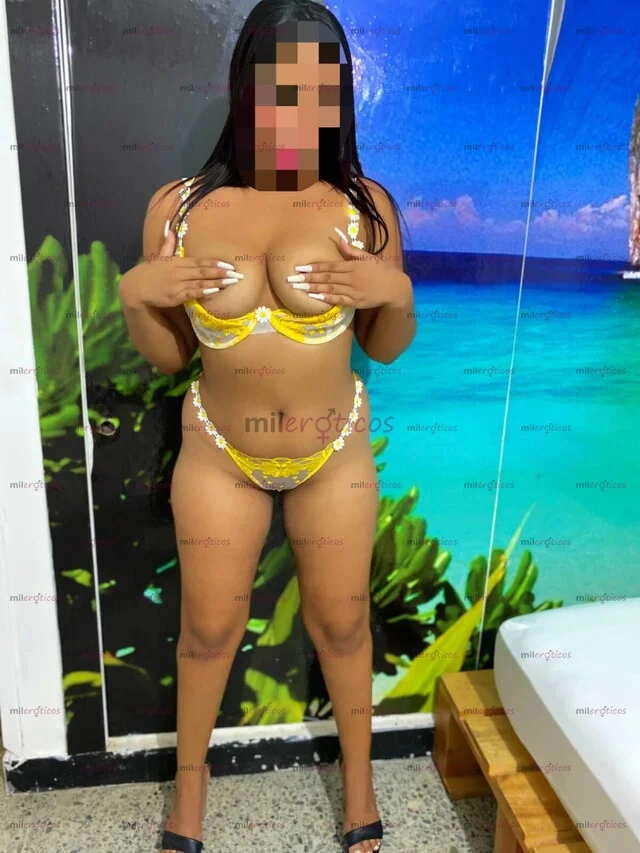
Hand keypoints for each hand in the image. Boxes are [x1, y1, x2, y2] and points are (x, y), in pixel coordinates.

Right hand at [119, 225, 242, 309]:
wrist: (135, 287)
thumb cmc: (149, 273)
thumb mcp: (158, 257)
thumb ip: (167, 244)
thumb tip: (169, 228)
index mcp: (177, 261)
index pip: (200, 261)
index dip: (215, 262)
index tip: (229, 264)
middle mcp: (179, 271)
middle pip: (203, 270)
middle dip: (221, 272)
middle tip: (237, 274)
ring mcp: (177, 284)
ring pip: (200, 282)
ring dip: (217, 282)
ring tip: (231, 283)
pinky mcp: (175, 296)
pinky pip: (191, 293)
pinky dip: (203, 291)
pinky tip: (214, 291)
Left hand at [286, 228, 409, 309]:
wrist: (394, 287)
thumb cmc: (380, 269)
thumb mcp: (366, 256)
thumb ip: (350, 249)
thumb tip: (338, 237)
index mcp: (353, 265)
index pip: (329, 266)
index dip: (314, 267)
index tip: (300, 268)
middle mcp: (351, 278)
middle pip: (326, 278)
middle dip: (308, 278)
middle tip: (292, 279)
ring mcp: (353, 291)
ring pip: (330, 289)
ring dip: (313, 288)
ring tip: (299, 288)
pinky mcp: (355, 301)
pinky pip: (338, 300)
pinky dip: (326, 298)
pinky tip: (315, 297)